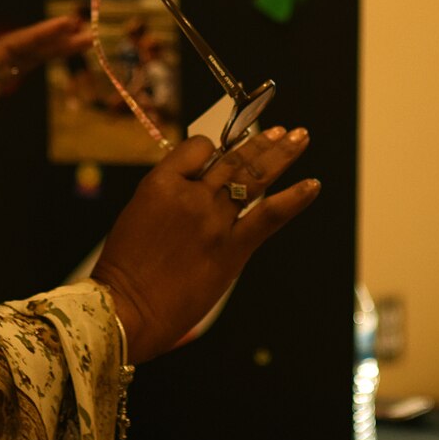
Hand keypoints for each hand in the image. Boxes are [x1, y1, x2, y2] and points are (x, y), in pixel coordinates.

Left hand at [0, 15, 89, 135]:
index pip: (13, 46)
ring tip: (83, 42)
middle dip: (54, 39)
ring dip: (50, 49)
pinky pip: (14, 71)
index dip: (40, 34)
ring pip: (21, 58)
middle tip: (87, 33)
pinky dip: (34, 62)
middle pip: (22, 48)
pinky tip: (49, 56)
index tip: (68, 24)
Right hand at [92, 128, 320, 363]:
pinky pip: (268, 216)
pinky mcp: (232, 248)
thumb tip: (200, 180)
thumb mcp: (137, 214)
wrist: (127, 308)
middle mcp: (191, 195)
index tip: (223, 150)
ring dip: (280, 154)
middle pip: (232, 158)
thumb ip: (170, 194)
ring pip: (253, 177)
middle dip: (260, 140)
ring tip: (300, 137)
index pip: (197, 147)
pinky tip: (312, 185)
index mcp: (160, 183)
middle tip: (282, 130)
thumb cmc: (125, 267)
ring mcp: (214, 220)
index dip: (212, 146)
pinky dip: (293, 199)